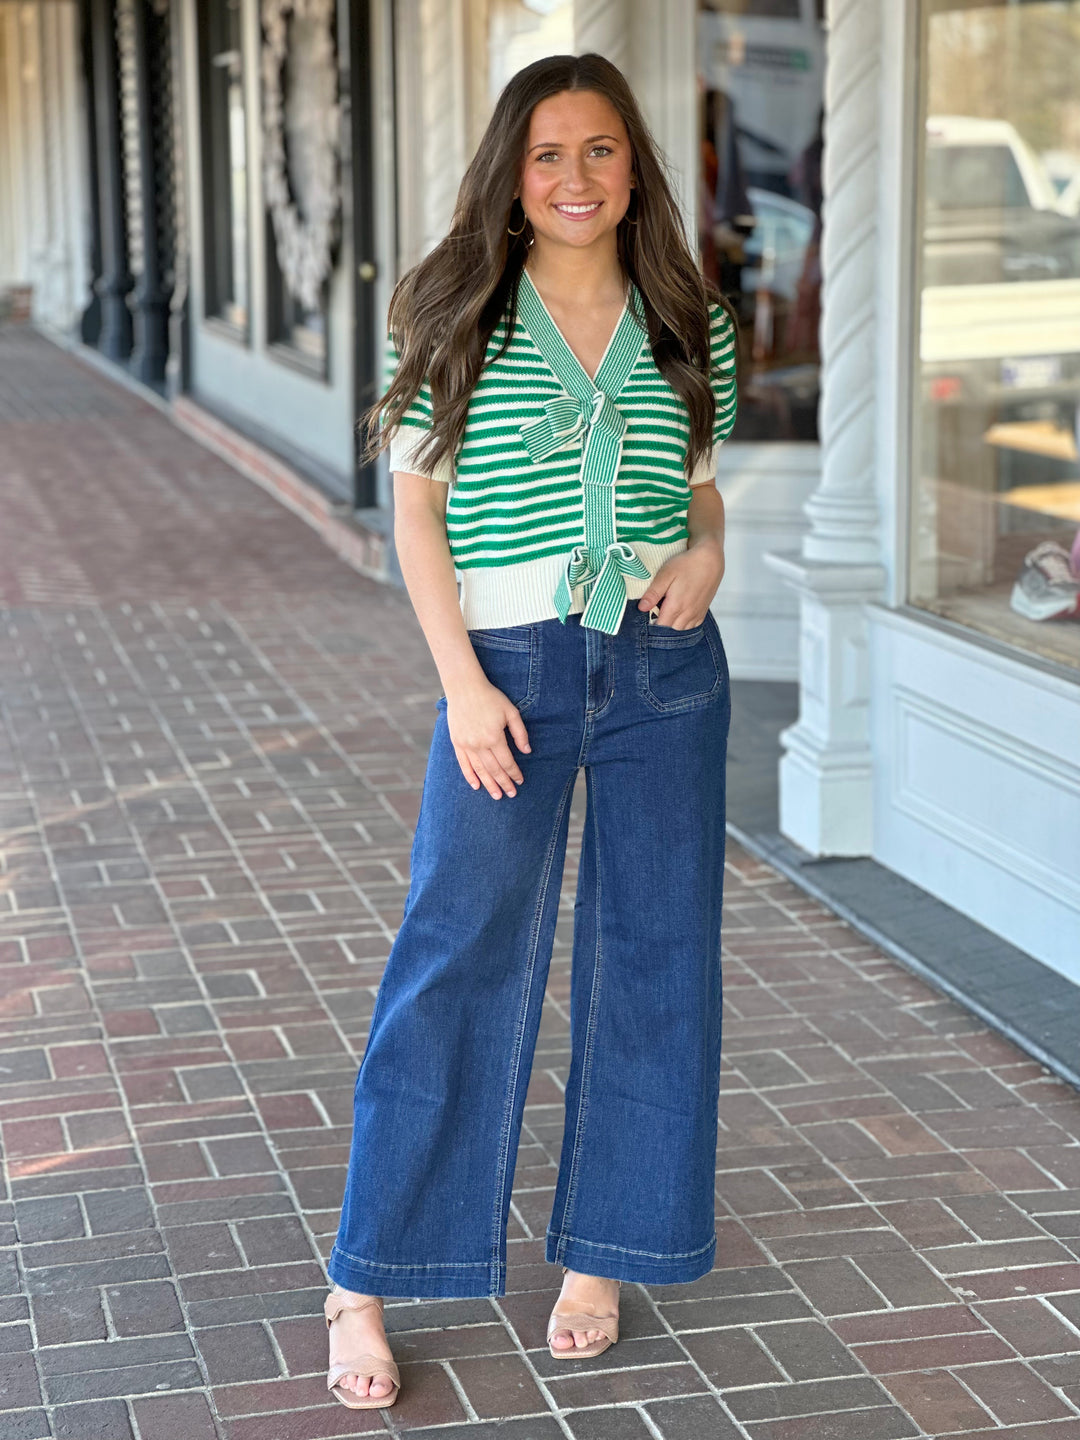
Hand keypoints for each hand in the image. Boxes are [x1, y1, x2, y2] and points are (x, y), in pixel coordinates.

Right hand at [445, 677, 530, 797]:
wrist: (464, 688)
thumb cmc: (490, 698)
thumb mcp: (511, 711)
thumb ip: (520, 733)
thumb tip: (527, 751)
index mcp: (494, 737)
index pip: (507, 762)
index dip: (514, 773)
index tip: (520, 781)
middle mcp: (479, 744)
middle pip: (494, 770)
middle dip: (504, 783)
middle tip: (511, 794)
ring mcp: (466, 745)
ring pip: (479, 770)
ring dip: (489, 785)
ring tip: (496, 796)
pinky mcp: (457, 742)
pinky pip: (464, 764)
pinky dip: (470, 776)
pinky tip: (476, 786)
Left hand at [637, 534, 724, 627]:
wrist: (711, 560)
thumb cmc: (687, 564)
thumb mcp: (666, 574)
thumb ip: (654, 593)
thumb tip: (642, 608)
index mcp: (675, 606)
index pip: (660, 628)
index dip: (651, 626)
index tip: (645, 619)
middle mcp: (687, 614)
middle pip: (670, 632)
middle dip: (660, 629)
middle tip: (653, 617)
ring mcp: (696, 614)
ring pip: (681, 631)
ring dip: (671, 629)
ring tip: (664, 617)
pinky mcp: (702, 612)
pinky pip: (691, 628)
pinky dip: (682, 627)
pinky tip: (677, 618)